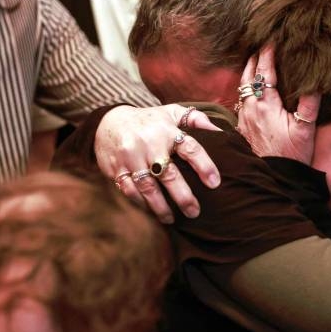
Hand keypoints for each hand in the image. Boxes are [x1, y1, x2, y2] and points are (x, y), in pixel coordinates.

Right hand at [95, 104, 221, 222]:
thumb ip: (196, 119)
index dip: (204, 166)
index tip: (215, 184)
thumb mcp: (171, 112)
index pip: (190, 148)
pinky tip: (150, 210)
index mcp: (166, 131)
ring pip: (147, 187)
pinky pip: (129, 190)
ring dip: (160, 206)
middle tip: (194, 212)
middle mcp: (149, 144)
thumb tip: (221, 132)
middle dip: (183, 196)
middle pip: (169, 174)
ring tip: (171, 219)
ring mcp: (130, 158)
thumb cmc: (148, 120)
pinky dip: (140, 203)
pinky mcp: (116, 169)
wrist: (109, 120)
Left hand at [235, 45, 319, 163]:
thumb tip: (315, 81)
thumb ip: (309, 104)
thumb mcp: (305, 129)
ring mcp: (244, 118)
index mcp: (267, 104)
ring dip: (247, 73)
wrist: (274, 177)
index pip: (265, 72)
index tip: (270, 39)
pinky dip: (244, 89)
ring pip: (241, 88)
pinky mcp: (242, 128)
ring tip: (252, 61)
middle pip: (248, 77)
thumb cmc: (291, 154)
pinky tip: (248, 90)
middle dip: (253, 59)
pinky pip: (240, 102)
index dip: (267, 54)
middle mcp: (251, 108)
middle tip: (258, 45)